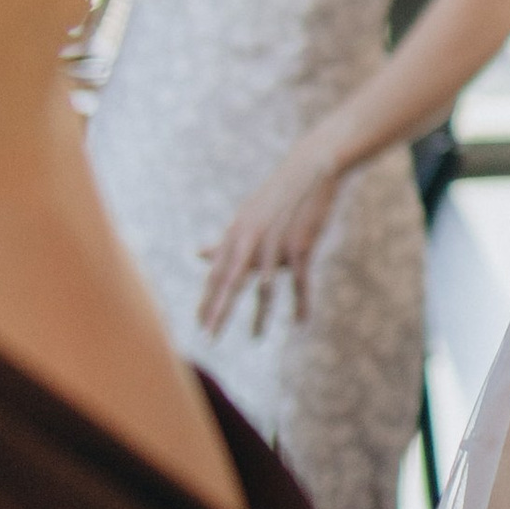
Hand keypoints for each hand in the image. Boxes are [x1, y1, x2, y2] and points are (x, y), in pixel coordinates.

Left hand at [199, 146, 345, 335]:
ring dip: (260, 316)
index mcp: (236, 233)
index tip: (199, 323)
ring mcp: (277, 244)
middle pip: (231, 282)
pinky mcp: (302, 246)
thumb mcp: (246, 217)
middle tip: (209, 335)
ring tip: (255, 338)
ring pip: (265, 288)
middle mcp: (252, 239)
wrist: (311, 170)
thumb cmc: (277, 196)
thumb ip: (224, 241)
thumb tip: (198, 255)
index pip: (217, 273)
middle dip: (219, 310)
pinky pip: (300, 282)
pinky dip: (301, 303)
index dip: (208, 299)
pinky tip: (300, 321)